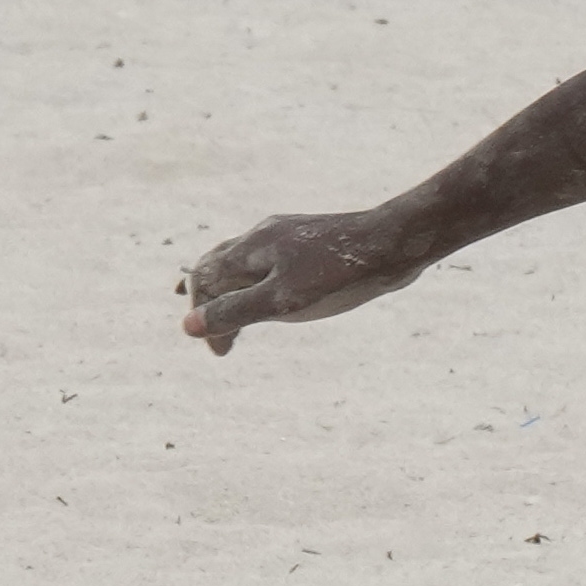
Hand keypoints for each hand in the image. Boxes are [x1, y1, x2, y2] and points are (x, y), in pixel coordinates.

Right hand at [180, 207, 419, 349]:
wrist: (397, 242)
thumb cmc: (341, 273)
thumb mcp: (284, 300)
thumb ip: (237, 311)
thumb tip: (188, 327)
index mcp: (250, 247)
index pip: (204, 279)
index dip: (203, 314)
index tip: (220, 350)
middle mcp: (263, 235)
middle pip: (219, 265)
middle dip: (209, 298)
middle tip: (210, 332)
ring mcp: (288, 236)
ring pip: (246, 261)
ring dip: (233, 288)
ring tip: (225, 311)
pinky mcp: (312, 242)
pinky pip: (272, 261)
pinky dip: (260, 281)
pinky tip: (272, 292)